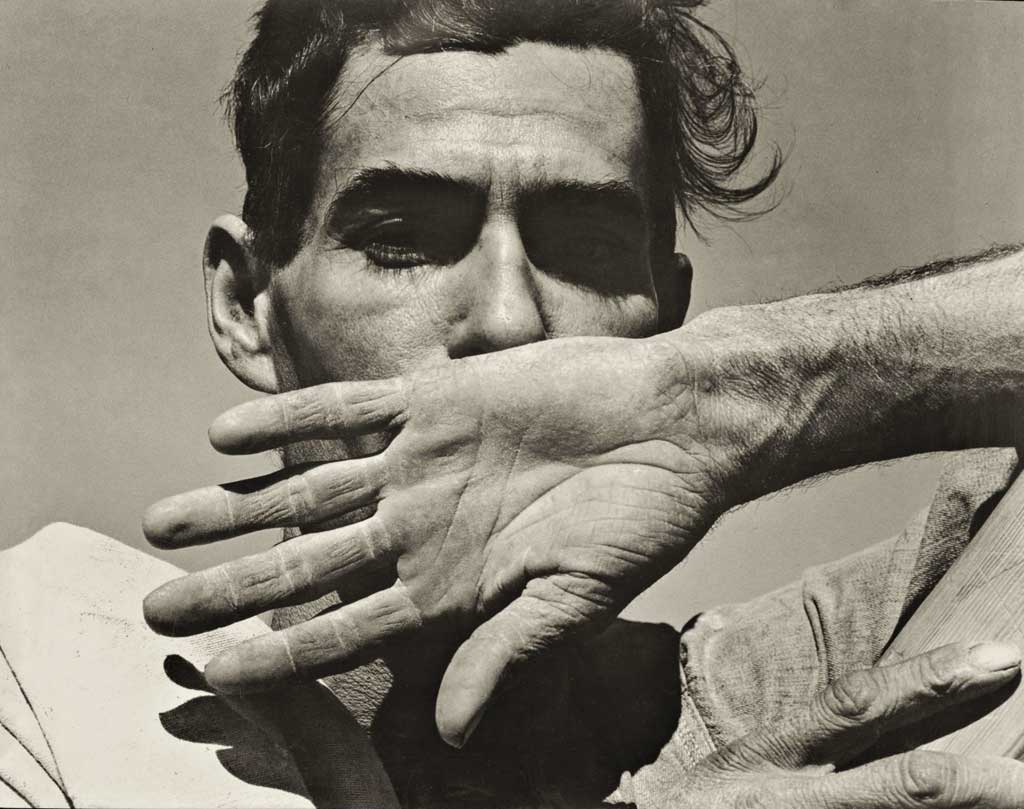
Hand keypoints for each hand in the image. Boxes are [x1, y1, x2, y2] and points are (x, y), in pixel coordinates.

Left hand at [143, 335, 740, 745]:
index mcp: (451, 584)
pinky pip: (346, 409)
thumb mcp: (575, 601)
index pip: (346, 628)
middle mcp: (421, 525)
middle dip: (232, 585)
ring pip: (308, 487)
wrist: (673, 425)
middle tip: (157, 609)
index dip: (280, 651)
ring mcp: (422, 462)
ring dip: (238, 503)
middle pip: (307, 561)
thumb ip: (504, 655)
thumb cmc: (639, 519)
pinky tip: (229, 433)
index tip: (213, 672)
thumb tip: (449, 734)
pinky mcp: (434, 401)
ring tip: (166, 520)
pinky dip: (291, 421)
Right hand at [664, 642, 1023, 807]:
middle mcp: (797, 797)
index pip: (858, 706)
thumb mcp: (742, 762)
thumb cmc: (696, 807)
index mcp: (774, 753)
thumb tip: (880, 709)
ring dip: (973, 808)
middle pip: (909, 786)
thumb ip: (806, 740)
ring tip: (1022, 790)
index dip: (929, 681)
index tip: (998, 657)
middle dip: (989, 782)